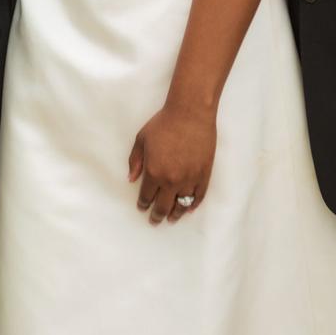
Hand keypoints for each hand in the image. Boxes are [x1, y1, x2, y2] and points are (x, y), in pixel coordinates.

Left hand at [128, 103, 214, 224]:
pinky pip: (198, 196)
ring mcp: (189, 179)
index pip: (147, 196)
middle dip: (157, 215)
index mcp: (154, 172)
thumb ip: (135, 161)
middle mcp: (171, 180)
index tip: (142, 207)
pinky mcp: (204, 175)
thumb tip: (131, 179)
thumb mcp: (141, 139)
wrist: (190, 113)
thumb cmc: (163, 123)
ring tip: (171, 218)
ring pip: (182, 205)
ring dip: (175, 214)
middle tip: (154, 220)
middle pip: (163, 206)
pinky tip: (189, 209)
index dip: (143, 204)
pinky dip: (193, 205)